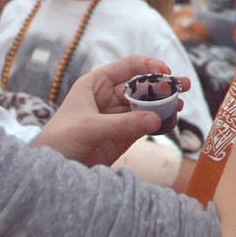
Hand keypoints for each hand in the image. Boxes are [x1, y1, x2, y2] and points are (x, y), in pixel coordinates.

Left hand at [33, 55, 190, 166]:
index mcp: (95, 84)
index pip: (127, 67)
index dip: (147, 66)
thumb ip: (122, 124)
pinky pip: (145, 124)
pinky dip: (159, 121)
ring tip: (181, 103)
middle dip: (162, 85)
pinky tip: (171, 119)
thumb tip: (156, 119)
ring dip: (164, 103)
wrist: (52, 170)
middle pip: (141, 86)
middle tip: (183, 85)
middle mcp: (109, 97)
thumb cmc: (60, 140)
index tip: (165, 72)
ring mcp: (117, 116)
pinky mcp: (123, 135)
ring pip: (146, 105)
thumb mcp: (89, 128)